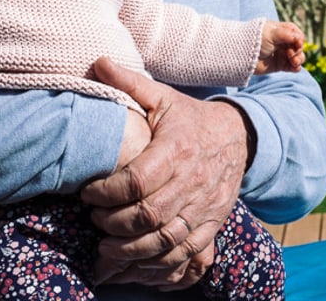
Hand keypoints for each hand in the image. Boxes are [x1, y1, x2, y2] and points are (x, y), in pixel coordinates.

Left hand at [81, 57, 249, 288]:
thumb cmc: (190, 118)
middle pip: (148, 214)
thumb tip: (98, 61)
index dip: (106, 192)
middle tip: (93, 217)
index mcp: (177, 148)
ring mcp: (205, 205)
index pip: (136, 179)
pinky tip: (135, 258)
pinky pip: (186, 253)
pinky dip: (159, 263)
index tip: (87, 192)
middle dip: (113, 223)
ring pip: (166, 239)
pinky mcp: (213, 223)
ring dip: (131, 248)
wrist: (238, 136)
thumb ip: (129, 83)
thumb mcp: (162, 97)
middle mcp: (193, 180)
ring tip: (106, 244)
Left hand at [257, 21, 305, 73]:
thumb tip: (301, 38)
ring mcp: (281, 54)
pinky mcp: (279, 65)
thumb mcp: (271, 34)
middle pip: (298, 46)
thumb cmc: (255, 39)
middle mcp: (282, 42)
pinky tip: (295, 68)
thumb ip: (287, 34)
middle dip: (298, 50)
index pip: (296, 33)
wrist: (242, 55)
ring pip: (297, 57)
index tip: (298, 43)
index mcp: (281, 31)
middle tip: (290, 54)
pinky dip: (296, 68)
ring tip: (294, 62)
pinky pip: (292, 67)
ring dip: (299, 59)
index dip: (299, 38)